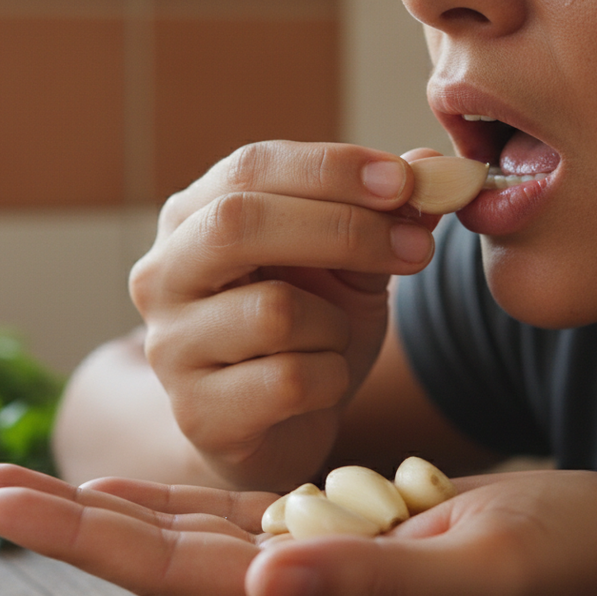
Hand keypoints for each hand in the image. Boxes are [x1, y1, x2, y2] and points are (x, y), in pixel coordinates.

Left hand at [0, 464, 596, 595]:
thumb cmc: (561, 568)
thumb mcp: (478, 571)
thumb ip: (372, 586)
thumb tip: (267, 577)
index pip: (175, 572)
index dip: (85, 536)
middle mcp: (302, 592)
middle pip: (160, 554)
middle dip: (71, 520)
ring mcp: (317, 565)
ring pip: (189, 537)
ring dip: (110, 511)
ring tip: (39, 483)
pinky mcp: (344, 536)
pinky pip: (241, 516)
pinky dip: (181, 502)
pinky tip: (144, 492)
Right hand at [129, 142, 443, 489]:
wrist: (276, 428)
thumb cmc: (305, 332)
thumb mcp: (348, 264)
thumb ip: (383, 215)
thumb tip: (433, 166)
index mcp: (192, 218)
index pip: (250, 168)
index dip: (330, 168)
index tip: (405, 180)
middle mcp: (163, 275)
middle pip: (239, 224)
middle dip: (341, 229)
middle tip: (415, 246)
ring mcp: (172, 346)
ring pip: (274, 311)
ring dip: (335, 325)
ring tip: (335, 339)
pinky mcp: (198, 413)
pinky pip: (289, 381)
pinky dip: (330, 379)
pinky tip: (320, 384)